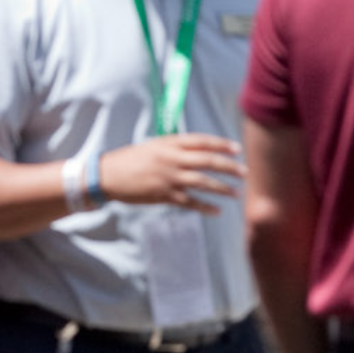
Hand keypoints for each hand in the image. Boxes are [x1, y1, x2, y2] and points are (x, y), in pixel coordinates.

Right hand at [97, 134, 244, 212]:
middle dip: (229, 167)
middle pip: (208, 161)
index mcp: (170, 143)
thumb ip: (176, 147)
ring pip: (202, 182)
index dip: (222, 144)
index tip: (238, 149)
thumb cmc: (131, 158)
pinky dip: (205, 207)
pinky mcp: (164, 195)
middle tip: (245, 172)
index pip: (202, 141)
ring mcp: (169, 177)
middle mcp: (172, 159)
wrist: (108, 175)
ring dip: (222, 188)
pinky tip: (217, 211)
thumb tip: (198, 149)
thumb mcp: (154, 145)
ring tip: (236, 193)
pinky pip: (190, 202)